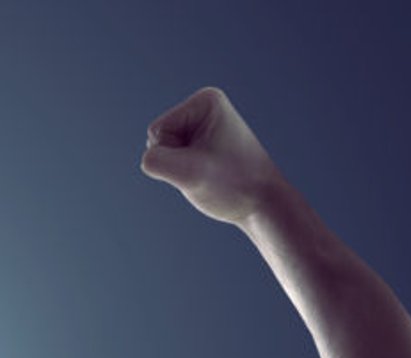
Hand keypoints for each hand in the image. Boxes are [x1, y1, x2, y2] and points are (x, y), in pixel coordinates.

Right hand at [140, 87, 284, 224]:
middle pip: (159, 139)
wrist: (263, 204)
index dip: (175, 156)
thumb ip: (157, 162)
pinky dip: (185, 174)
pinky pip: (173, 160)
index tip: (208, 163)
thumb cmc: (233, 186)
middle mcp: (204, 108)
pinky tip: (209, 176)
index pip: (158, 131)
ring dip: (180, 171)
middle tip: (209, 172)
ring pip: (164, 152)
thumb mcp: (190, 174)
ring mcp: (202, 126)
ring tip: (211, 175)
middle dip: (177, 163)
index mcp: (205, 101)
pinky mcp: (202, 144)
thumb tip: (146, 159)